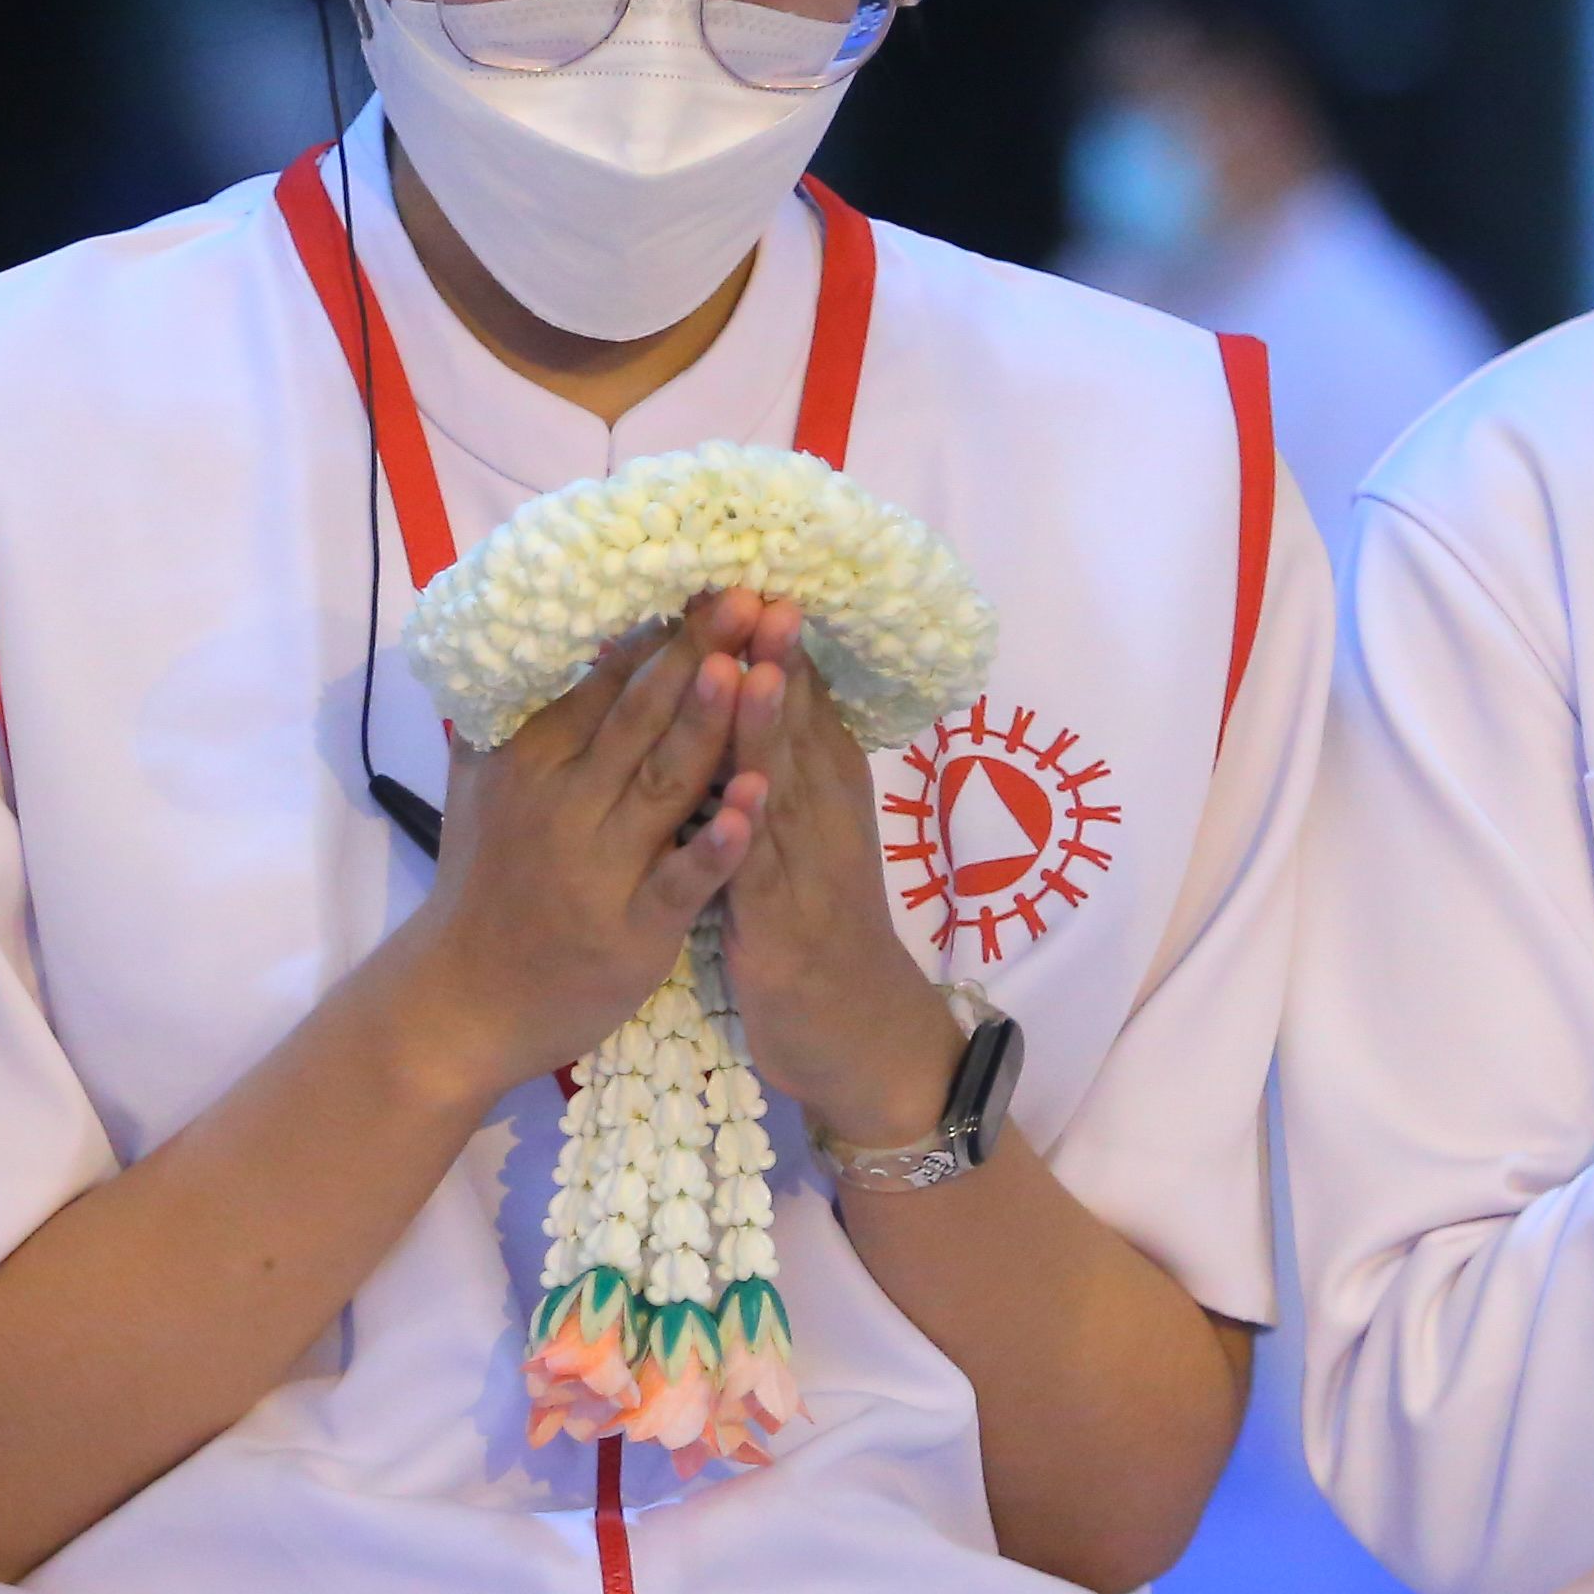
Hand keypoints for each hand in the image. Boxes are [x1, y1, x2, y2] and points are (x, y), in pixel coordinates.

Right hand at [378, 595, 765, 1113]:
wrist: (463, 998)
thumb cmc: (484, 882)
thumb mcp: (480, 785)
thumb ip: (509, 714)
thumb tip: (522, 635)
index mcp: (531, 758)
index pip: (604, 679)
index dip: (661, 630)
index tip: (711, 578)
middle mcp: (564, 801)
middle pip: (641, 715)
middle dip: (699, 653)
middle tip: (751, 594)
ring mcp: (600, 864)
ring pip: (665, 783)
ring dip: (713, 724)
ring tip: (756, 668)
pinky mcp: (633, 927)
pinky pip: (682, 878)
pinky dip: (719, 841)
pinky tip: (756, 805)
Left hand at [710, 600, 964, 1150]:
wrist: (857, 1029)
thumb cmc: (816, 921)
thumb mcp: (796, 825)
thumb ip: (772, 755)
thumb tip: (735, 678)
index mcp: (821, 783)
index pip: (798, 693)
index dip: (770, 633)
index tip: (740, 563)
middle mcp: (821, 811)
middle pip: (797, 721)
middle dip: (774, 652)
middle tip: (756, 579)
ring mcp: (806, 865)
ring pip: (786, 781)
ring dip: (773, 721)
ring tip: (759, 657)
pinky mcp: (784, 923)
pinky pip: (766, 867)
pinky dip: (757, 824)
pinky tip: (747, 788)